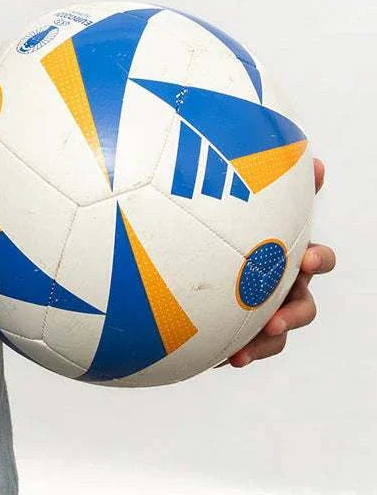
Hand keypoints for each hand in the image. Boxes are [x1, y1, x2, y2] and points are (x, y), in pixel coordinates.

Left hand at [216, 157, 335, 368]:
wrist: (203, 262)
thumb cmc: (235, 225)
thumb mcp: (249, 204)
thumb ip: (279, 189)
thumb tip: (315, 160)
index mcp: (289, 255)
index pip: (317, 258)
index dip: (317, 261)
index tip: (304, 262)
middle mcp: (284, 284)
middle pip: (303, 305)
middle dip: (294, 313)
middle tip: (276, 318)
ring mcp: (267, 309)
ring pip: (278, 332)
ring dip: (267, 342)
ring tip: (245, 351)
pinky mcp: (245, 329)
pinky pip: (249, 346)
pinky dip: (240, 352)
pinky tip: (222, 360)